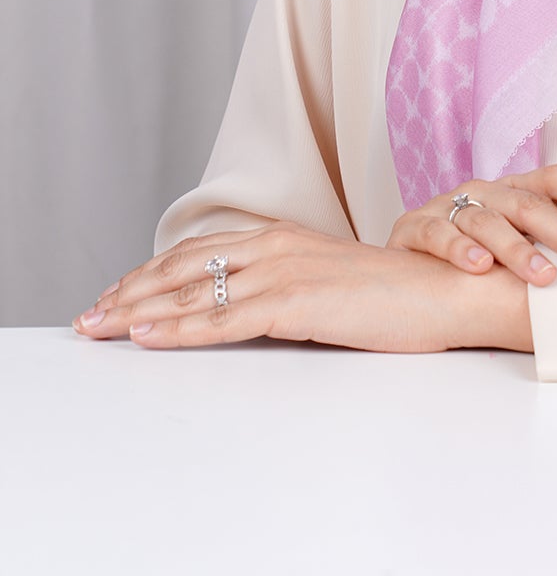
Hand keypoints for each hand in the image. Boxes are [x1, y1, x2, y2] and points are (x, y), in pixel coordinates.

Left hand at [70, 221, 530, 352]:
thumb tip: (253, 314)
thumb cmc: (398, 295)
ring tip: (99, 329)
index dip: (152, 275)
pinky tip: (147, 337)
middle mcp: (276, 246)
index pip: (199, 254)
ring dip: (138, 313)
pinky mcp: (297, 302)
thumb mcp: (332, 285)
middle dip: (129, 293)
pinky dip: (179, 329)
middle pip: (183, 267)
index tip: (117, 296)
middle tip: (88, 317)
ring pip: (192, 292)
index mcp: (283, 238)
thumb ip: (289, 290)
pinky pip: (223, 319)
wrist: (449, 290)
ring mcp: (285, 271)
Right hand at [387, 162, 556, 286]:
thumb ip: (549, 249)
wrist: (400, 273)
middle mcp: (482, 193)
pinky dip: (460, 249)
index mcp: (512, 193)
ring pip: (486, 221)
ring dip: (516, 249)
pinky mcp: (413, 227)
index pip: (549, 180)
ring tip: (542, 274)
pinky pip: (437, 234)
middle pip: (526, 205)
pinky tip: (479, 266)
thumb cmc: (470, 260)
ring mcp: (446, 207)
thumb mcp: (513, 250)